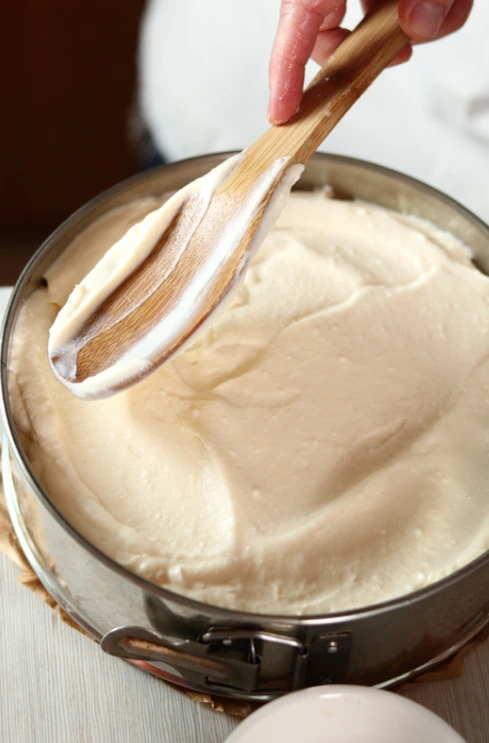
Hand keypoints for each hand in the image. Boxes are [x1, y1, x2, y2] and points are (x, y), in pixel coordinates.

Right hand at [268, 0, 472, 123]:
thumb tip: (416, 25)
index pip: (296, 21)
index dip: (285, 72)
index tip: (282, 113)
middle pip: (330, 29)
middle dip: (372, 49)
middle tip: (398, 53)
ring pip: (377, 22)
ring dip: (420, 21)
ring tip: (444, 1)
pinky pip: (402, 9)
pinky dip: (434, 8)